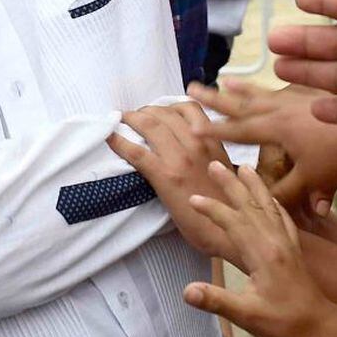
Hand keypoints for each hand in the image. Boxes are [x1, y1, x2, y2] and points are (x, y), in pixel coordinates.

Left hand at [107, 102, 234, 258]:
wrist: (225, 230)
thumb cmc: (226, 204)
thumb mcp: (224, 169)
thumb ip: (209, 152)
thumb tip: (192, 144)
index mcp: (212, 141)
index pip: (188, 108)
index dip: (167, 106)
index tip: (157, 111)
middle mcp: (197, 144)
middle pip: (165, 114)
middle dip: (146, 111)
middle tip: (134, 116)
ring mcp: (180, 159)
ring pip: (151, 125)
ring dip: (132, 119)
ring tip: (122, 120)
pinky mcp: (165, 176)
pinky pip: (138, 152)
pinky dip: (120, 141)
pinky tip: (110, 137)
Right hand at [181, 163, 336, 336]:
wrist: (321, 327)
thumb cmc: (284, 323)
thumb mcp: (247, 316)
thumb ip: (217, 301)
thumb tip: (186, 291)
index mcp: (263, 254)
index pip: (233, 223)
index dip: (212, 209)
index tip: (193, 197)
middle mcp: (276, 241)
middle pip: (250, 206)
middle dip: (231, 184)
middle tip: (215, 163)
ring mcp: (287, 243)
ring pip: (268, 206)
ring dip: (254, 186)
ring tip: (244, 167)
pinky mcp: (294, 249)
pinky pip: (283, 218)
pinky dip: (274, 203)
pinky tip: (271, 198)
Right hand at [189, 82, 336, 202]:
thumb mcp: (311, 179)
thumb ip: (283, 192)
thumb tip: (260, 203)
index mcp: (277, 126)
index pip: (237, 129)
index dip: (213, 130)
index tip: (189, 126)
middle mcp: (284, 107)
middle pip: (244, 102)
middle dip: (217, 98)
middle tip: (192, 87)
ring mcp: (301, 99)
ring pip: (265, 92)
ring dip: (243, 88)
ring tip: (226, 81)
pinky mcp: (317, 96)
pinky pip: (288, 91)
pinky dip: (274, 88)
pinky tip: (275, 86)